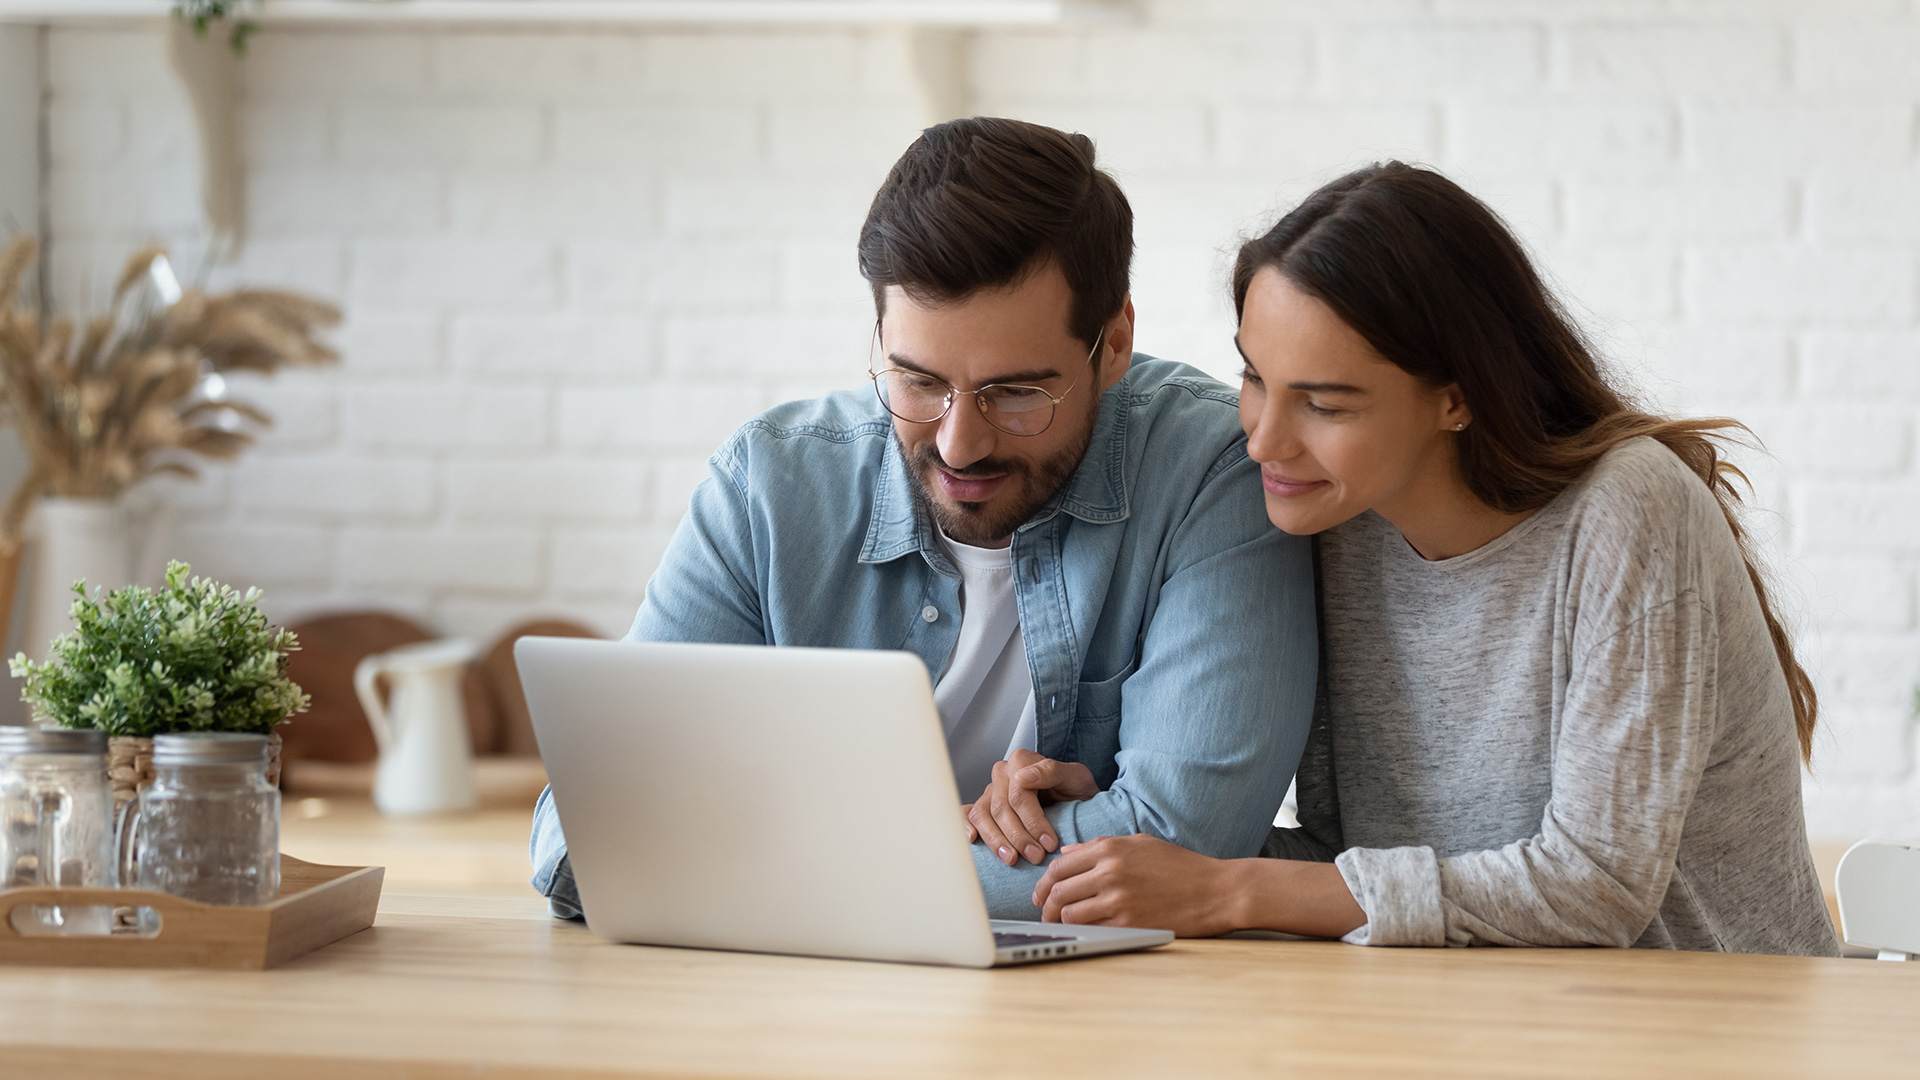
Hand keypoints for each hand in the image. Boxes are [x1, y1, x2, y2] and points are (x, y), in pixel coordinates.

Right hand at [965, 750, 1098, 866]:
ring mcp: (990, 790)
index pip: (1019, 795)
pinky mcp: (984, 806)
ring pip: (983, 815)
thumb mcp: (1076, 777)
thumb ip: (1051, 772)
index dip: (1033, 822)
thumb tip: (1022, 777)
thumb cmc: (1076, 790)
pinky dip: (966, 826)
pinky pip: (969, 815)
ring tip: (1012, 859)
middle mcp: (1002, 773)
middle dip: (1018, 837)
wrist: (1075, 801)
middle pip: (1001, 808)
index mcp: (1021, 761)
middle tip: (1037, 856)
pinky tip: (973, 839)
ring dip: (996, 841)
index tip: (1050, 843)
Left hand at [1030, 834, 1238, 936]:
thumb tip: (1066, 852)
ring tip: (1063, 926)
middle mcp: (1109, 871)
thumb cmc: (1180, 866)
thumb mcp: (1140, 844)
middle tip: (1045, 914)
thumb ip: (1100, 846)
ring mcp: (1118, 899)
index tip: (1040, 894)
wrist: (1216, 890)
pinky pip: (1093, 930)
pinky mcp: (1130, 923)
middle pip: (1058, 891)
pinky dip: (1084, 932)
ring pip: (1070, 913)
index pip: (1059, 866)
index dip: (1043, 883)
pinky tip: (1086, 932)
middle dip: (1046, 906)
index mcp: (1110, 849)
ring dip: (1062, 922)